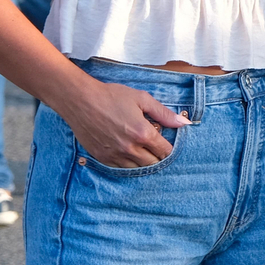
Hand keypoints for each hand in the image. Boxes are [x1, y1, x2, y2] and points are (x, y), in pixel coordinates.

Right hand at [60, 79, 191, 167]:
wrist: (81, 100)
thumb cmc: (112, 96)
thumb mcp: (142, 99)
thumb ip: (164, 114)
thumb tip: (184, 123)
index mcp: (143, 133)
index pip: (165, 151)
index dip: (168, 147)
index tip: (165, 142)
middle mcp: (130, 148)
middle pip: (153, 163)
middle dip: (157, 155)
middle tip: (153, 145)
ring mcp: (115, 155)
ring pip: (137, 168)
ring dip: (143, 161)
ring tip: (140, 148)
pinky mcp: (102, 158)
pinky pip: (121, 168)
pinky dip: (127, 163)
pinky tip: (126, 151)